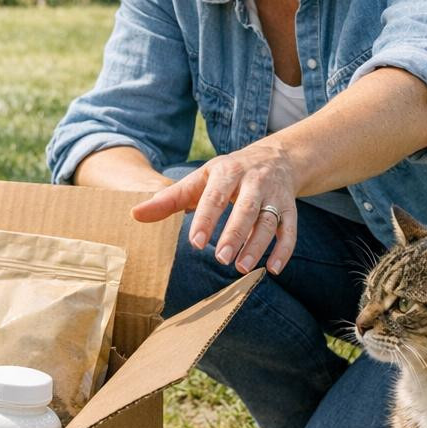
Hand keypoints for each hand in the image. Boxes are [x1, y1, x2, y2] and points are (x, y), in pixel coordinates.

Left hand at [131, 142, 297, 273]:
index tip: (195, 242)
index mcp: (227, 172)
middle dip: (234, 234)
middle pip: (246, 209)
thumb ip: (169, 199)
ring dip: (257, 246)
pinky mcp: (290, 208)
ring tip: (241, 268)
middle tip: (220, 259)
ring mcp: (274, 195)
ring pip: (268, 221)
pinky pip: (290, 230)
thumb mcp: (199, 179)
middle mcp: (253, 181)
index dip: (206, 218)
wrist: (276, 157)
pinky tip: (273, 270)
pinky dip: (283, 250)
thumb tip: (135, 214)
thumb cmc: (228, 173)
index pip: (215, 196)